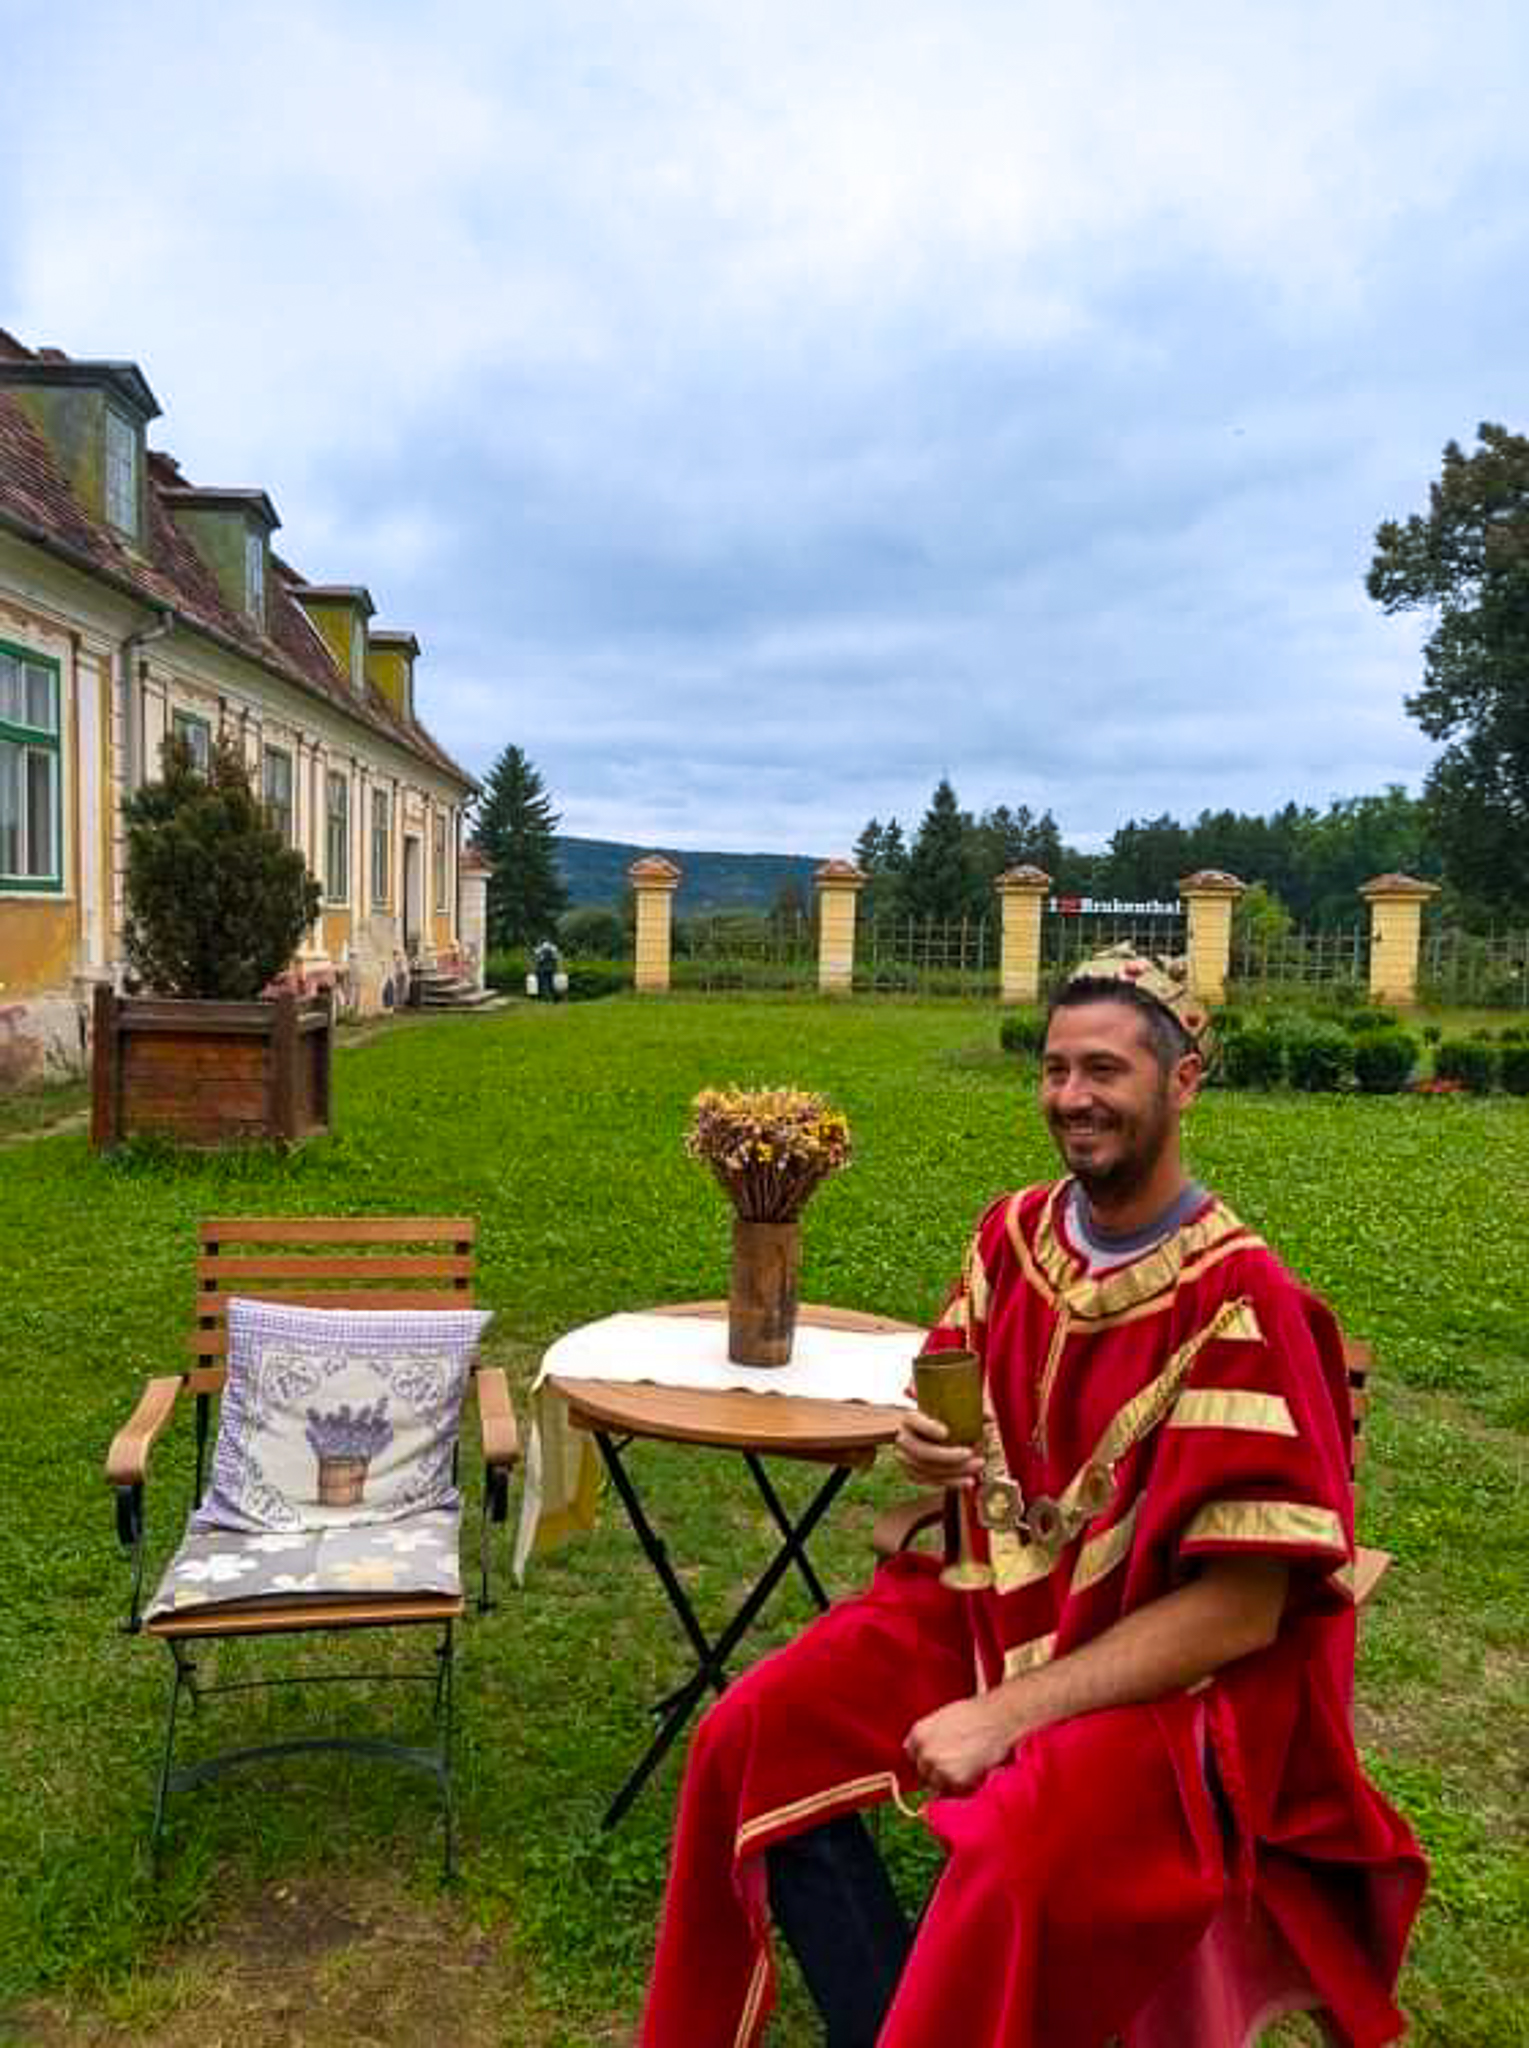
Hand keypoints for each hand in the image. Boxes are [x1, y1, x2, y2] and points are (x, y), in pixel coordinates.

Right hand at [895, 1407, 983, 1488]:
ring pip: (928, 1470)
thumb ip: (967, 1410)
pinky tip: (968, 1481)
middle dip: (948, 1456)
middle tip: (971, 1453)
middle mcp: (903, 1439)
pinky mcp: (912, 1474)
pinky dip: (951, 1482)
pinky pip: (931, 1482)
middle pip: (922, 1452)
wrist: (915, 1432)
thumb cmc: (934, 1418)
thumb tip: (991, 1417)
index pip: (914, 1420)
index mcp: (909, 1418)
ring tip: (977, 1466)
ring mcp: (905, 1459)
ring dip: (954, 1471)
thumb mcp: (945, 1410)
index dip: (928, 1428)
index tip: (946, 1431)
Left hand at [904, 1694, 1019, 1795]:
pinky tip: (972, 1772)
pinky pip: (953, 1791)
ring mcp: (939, 1768)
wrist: (997, 1719)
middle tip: (955, 1765)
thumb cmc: (974, 1714)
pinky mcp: (956, 1780)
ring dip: (947, 1782)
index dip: (925, 1758)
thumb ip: (926, 1734)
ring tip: (965, 1769)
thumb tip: (908, 1747)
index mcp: (918, 1733)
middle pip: (922, 1773)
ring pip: (936, 1786)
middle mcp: (924, 1752)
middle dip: (935, 1772)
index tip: (936, 1759)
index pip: (911, 1755)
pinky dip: (961, 1787)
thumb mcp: (942, 1716)